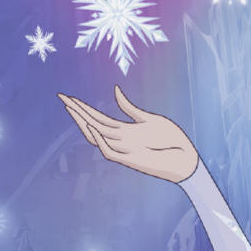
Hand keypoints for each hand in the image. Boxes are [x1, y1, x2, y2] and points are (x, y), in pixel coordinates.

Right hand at [60, 86, 199, 184]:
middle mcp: (120, 140)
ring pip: (97, 137)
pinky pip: (110, 152)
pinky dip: (100, 141)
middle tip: (63, 98)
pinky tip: (93, 128)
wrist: (187, 160)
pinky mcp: (131, 161)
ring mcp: (124, 151)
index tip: (69, 97)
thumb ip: (129, 108)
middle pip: (92, 124)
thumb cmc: (171, 140)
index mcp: (124, 130)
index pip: (97, 117)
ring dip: (84, 123)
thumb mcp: (150, 119)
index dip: (83, 108)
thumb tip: (115, 89)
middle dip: (78, 112)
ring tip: (73, 109)